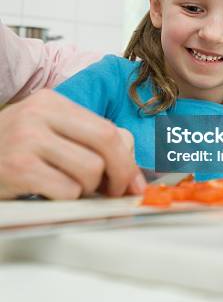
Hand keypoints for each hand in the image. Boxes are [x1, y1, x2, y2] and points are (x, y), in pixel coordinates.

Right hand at [0, 90, 146, 199]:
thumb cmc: (8, 149)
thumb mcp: (45, 131)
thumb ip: (85, 140)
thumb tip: (129, 162)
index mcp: (51, 102)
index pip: (107, 128)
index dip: (127, 158)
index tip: (132, 180)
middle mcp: (40, 115)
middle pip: (106, 142)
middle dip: (119, 173)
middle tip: (114, 191)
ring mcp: (27, 140)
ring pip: (89, 169)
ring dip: (86, 189)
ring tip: (68, 188)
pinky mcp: (19, 168)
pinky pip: (66, 190)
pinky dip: (66, 200)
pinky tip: (49, 193)